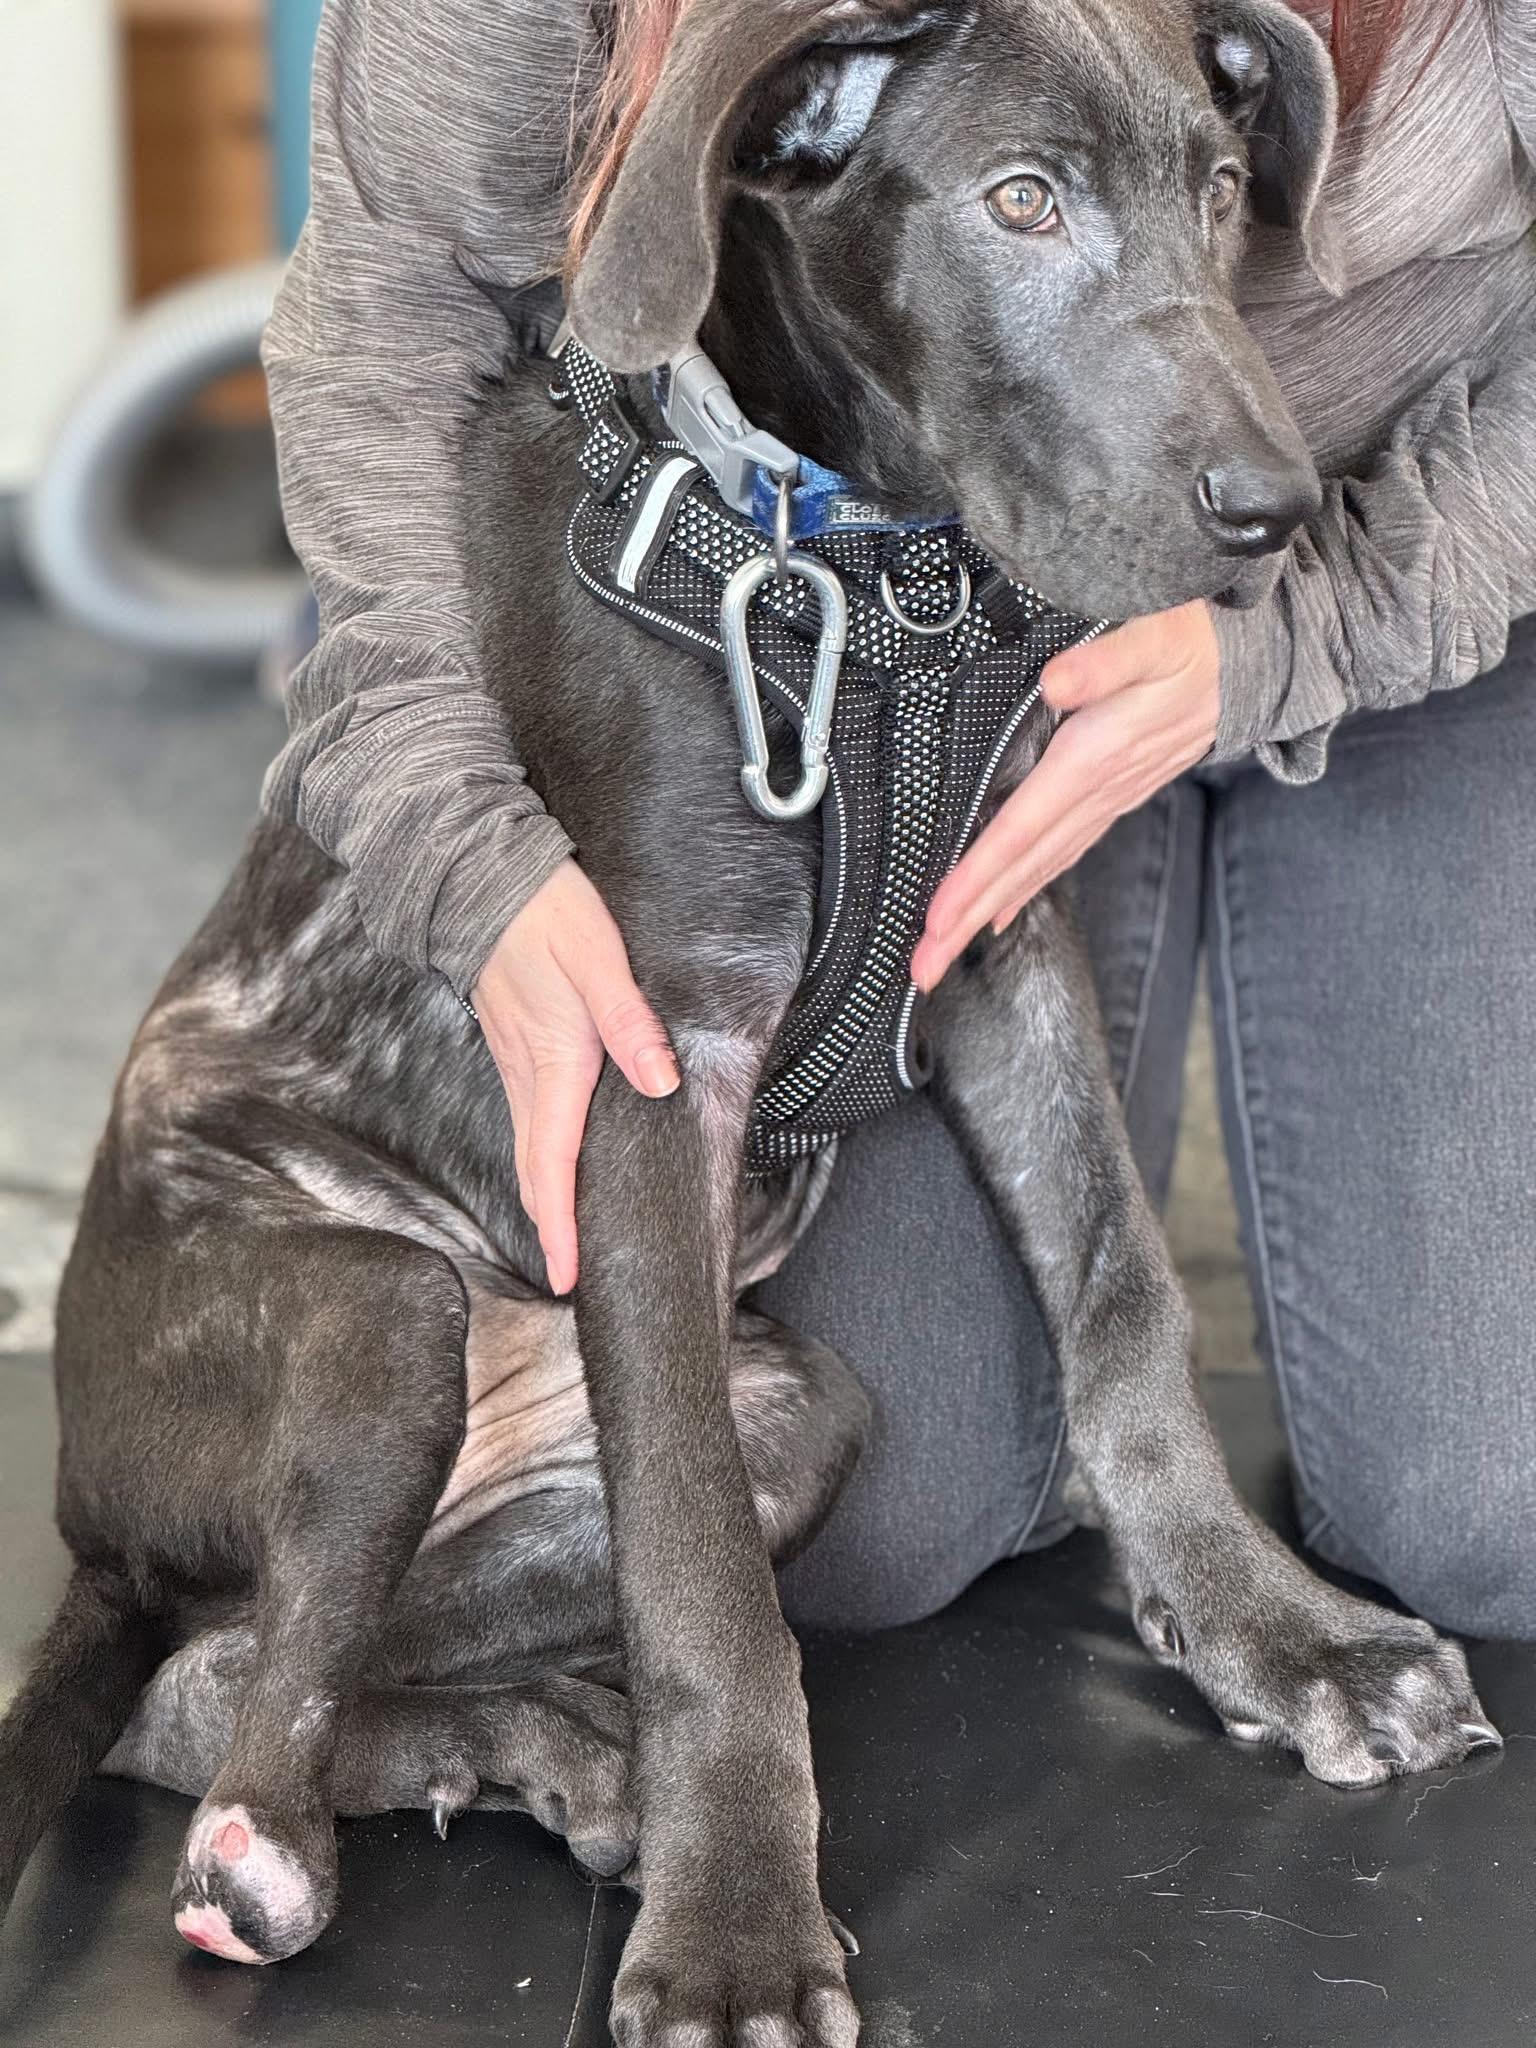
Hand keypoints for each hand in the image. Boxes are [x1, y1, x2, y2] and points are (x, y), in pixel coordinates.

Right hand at [473, 860, 678, 1293]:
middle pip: (533, 1167)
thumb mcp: (598, 957)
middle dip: (551, 1224)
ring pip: (527, 1144)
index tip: (568, 1274)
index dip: (560, 1222)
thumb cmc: (542, 910)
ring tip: (567, 1232)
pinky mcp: (512, 1042)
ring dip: (543, 1193)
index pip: (552, 1162)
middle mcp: (526, 1071)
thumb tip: (660, 1083)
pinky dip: (539, 1154)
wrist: (480, 870)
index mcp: (552, 1060)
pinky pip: (526, 1115)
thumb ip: (630, 1022)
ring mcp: (513, 1058)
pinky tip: (557, 1159)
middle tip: (569, 1274)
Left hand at [910, 601, 1218, 989]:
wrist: (1249, 664)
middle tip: (924, 967)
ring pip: (1035, 870)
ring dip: (985, 915)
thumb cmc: (1195, 645)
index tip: (938, 919)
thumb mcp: (1155, 638)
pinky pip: (1059, 856)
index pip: (1020, 831)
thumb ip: (1105, 661)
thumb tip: (1058, 682)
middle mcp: (1096, 793)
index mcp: (1092, 759)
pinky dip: (1024, 888)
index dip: (977, 877)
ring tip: (944, 953)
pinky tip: (997, 913)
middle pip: (1019, 869)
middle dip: (966, 922)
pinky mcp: (1110, 800)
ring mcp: (1105, 803)